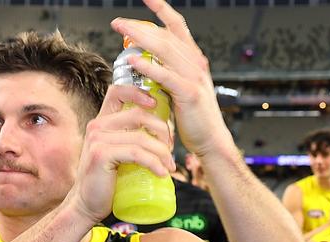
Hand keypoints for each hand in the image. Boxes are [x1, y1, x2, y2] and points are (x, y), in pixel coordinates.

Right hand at [69, 84, 174, 223]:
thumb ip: (130, 139)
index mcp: (102, 122)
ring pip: (141, 137)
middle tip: (171, 149)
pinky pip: (137, 154)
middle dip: (162, 130)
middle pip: (139, 115)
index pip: (118, 91)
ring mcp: (98, 139)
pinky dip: (154, 163)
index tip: (157, 105)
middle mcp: (97, 126)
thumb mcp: (119, 154)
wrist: (87, 204)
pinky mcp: (102, 155)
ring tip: (169, 166)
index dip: (140, 92)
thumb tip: (163, 133)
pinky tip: (162, 173)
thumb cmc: (107, 181)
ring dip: (162, 152)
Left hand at [110, 0, 233, 160]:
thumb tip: (145, 63)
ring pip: (165, 50)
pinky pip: (167, 76)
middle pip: (165, 35)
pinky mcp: (190, 93)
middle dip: (140, 26)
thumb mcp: (180, 90)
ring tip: (121, 32)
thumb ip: (167, 74)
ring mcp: (194, 77)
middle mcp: (196, 64)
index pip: (178, 27)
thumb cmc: (195, 119)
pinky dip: (149, 67)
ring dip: (140, 39)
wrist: (211, 141)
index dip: (162, 10)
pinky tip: (133, 60)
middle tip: (117, 23)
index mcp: (194, 60)